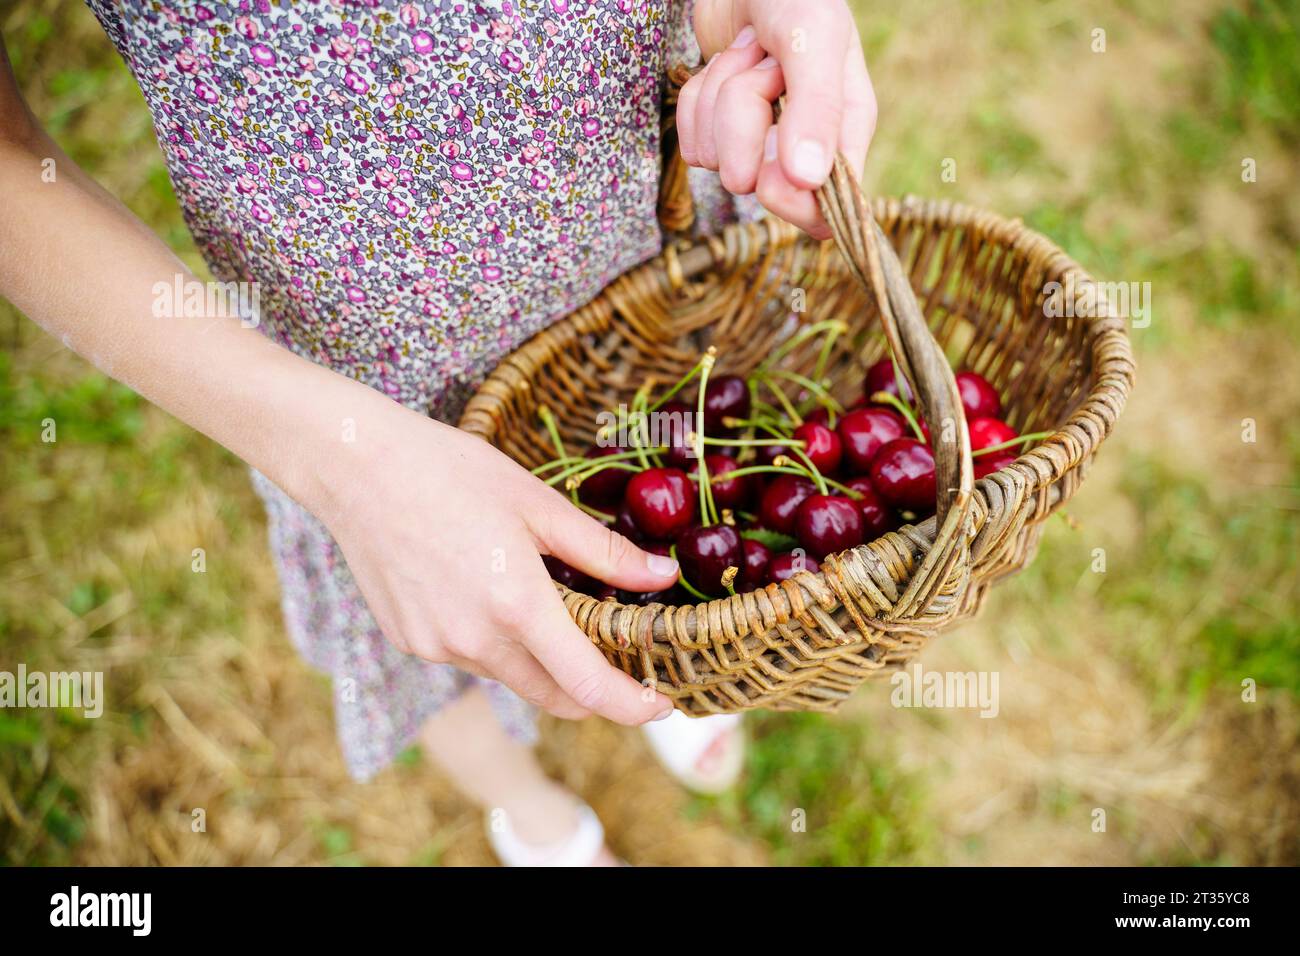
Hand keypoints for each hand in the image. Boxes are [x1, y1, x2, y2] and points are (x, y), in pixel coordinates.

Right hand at [318, 404, 680, 724]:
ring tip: (548, 606)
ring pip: (511, 675)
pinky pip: (470, 657)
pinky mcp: (410, 641)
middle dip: (592, 691)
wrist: (354, 466)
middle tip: (620, 662)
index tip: (659, 705)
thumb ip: (604, 552)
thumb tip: (663, 577)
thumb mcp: (538, 504)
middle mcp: (474, 640)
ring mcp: (436, 646)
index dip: (630, 705)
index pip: (586, 685)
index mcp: (516, 606)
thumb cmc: (451, 472)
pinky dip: (495, 641)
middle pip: (553, 695)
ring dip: (541, 661)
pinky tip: (486, 592)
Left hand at [677, 0, 877, 238]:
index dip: (791, 201)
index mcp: (847, 131)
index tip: (768, 169)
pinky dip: (695, 103)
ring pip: (719, 162)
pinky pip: (694, 146)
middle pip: (760, 185)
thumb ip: (818, 105)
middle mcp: (806, 146)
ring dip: (718, 101)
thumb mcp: (813, 36)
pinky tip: (722, 66)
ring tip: (746, 54)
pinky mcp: (721, 136)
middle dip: (743, 125)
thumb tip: (808, 180)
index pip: (827, 214)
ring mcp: (760, 144)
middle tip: (762, 72)